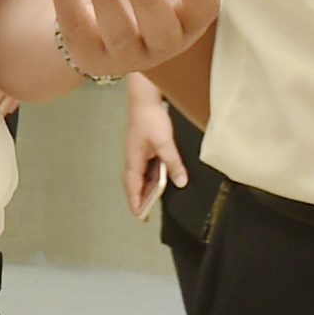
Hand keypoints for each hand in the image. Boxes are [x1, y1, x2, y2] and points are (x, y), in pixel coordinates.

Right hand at [122, 75, 183, 219]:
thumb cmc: (151, 119)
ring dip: (147, 187)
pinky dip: (152, 175)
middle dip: (139, 198)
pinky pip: (147, 166)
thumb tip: (180, 182)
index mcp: (133, 161)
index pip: (133, 187)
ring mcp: (138, 151)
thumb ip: (173, 163)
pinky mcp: (144, 145)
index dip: (136, 202)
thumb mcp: (164, 143)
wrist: (145, 97)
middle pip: (135, 183)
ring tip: (154, 199)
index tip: (140, 217)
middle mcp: (133, 158)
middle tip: (146, 212)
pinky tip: (161, 176)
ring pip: (141, 175)